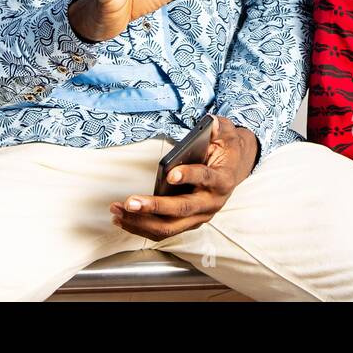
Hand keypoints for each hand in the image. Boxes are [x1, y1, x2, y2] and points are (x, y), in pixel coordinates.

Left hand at [109, 116, 257, 240]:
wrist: (234, 169)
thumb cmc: (226, 151)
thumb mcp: (227, 133)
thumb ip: (219, 127)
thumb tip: (210, 122)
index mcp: (222, 179)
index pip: (206, 179)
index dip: (189, 176)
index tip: (170, 175)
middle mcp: (212, 203)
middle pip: (181, 210)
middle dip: (154, 207)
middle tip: (131, 201)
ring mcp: (200, 216)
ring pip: (169, 227)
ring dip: (140, 221)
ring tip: (117, 210)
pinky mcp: (188, 223)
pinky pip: (163, 230)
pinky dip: (140, 227)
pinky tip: (122, 218)